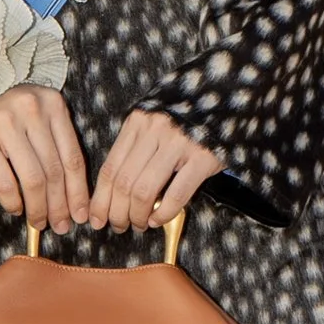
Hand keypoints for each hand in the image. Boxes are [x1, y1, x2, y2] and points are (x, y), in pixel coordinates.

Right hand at [0, 85, 90, 231]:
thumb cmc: (8, 114)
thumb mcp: (39, 116)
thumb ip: (56, 144)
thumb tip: (72, 196)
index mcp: (54, 104)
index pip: (73, 157)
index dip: (78, 191)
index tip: (80, 215)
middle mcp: (32, 110)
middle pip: (54, 171)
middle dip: (59, 205)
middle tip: (61, 226)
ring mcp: (6, 123)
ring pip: (32, 179)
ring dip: (38, 208)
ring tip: (39, 223)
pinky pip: (5, 182)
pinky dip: (13, 202)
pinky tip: (16, 210)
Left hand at [88, 109, 222, 233]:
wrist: (226, 98)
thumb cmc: (186, 116)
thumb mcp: (154, 121)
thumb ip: (136, 146)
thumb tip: (115, 190)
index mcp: (138, 122)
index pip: (109, 168)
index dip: (100, 199)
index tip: (96, 217)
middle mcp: (155, 130)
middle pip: (123, 182)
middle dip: (117, 212)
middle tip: (119, 226)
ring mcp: (179, 143)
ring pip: (144, 191)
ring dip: (137, 215)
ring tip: (139, 224)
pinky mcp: (203, 158)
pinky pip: (176, 194)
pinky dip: (163, 213)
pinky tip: (158, 219)